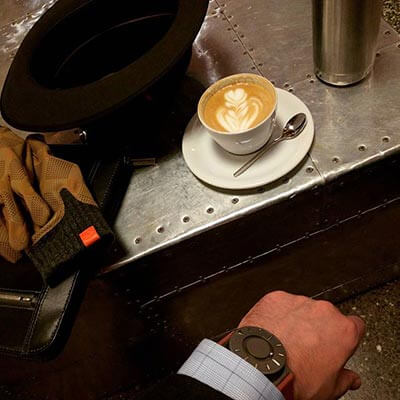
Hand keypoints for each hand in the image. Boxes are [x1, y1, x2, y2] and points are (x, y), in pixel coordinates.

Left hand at [239, 291, 364, 399]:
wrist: (262, 367)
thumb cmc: (295, 378)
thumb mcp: (329, 389)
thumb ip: (345, 379)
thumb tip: (351, 379)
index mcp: (344, 331)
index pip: (355, 326)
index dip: (345, 336)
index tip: (337, 344)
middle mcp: (323, 311)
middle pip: (325, 316)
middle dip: (318, 328)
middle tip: (306, 347)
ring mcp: (299, 302)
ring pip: (301, 308)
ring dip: (296, 320)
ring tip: (285, 341)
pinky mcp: (276, 298)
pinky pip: (279, 304)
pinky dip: (276, 314)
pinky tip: (271, 331)